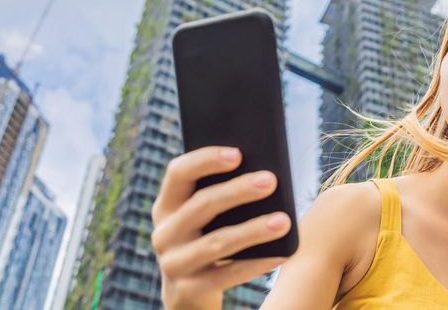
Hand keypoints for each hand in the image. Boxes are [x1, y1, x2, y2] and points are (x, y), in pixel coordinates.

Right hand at [151, 146, 290, 308]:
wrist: (189, 294)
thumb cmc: (208, 239)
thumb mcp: (204, 218)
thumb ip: (219, 193)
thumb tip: (264, 173)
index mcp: (166, 206)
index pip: (178, 173)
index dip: (206, 160)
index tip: (238, 153)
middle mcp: (164, 233)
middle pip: (201, 205)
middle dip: (238, 191)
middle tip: (271, 181)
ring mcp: (173, 264)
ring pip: (217, 242)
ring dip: (253, 230)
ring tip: (284, 221)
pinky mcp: (188, 290)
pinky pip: (227, 275)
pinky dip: (256, 264)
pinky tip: (281, 254)